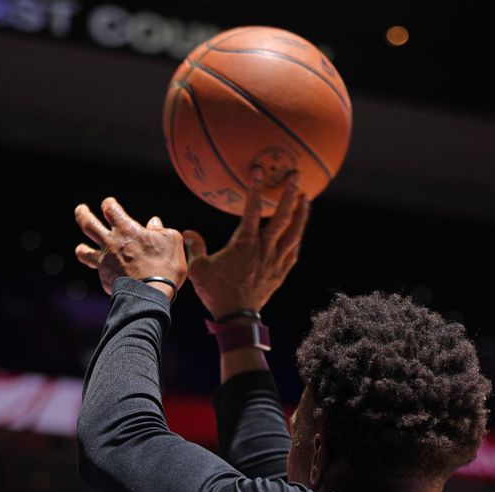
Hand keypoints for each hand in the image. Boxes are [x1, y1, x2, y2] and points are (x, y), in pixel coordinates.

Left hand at [74, 197, 186, 298]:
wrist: (151, 294)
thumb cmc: (165, 265)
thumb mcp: (171, 241)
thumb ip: (161, 229)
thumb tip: (154, 222)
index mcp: (126, 229)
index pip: (111, 209)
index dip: (109, 204)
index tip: (109, 204)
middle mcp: (111, 243)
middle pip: (88, 224)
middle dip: (82, 215)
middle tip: (80, 210)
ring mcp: (105, 262)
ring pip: (84, 252)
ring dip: (81, 249)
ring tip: (79, 248)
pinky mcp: (105, 278)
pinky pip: (100, 272)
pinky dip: (103, 272)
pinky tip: (107, 274)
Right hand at [183, 168, 309, 318]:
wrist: (237, 317)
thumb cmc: (216, 291)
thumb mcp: (199, 268)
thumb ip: (195, 247)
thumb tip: (188, 232)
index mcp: (244, 243)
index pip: (252, 209)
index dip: (256, 188)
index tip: (258, 171)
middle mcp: (264, 248)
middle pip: (282, 216)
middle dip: (290, 194)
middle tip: (296, 176)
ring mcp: (275, 260)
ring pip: (294, 232)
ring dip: (301, 213)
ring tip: (306, 198)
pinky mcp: (281, 272)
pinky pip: (293, 251)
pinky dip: (297, 237)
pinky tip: (300, 230)